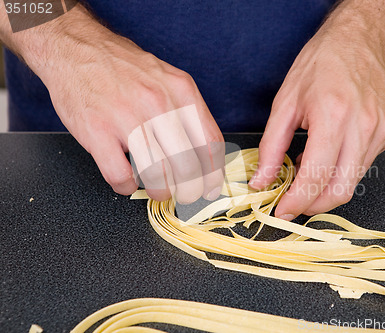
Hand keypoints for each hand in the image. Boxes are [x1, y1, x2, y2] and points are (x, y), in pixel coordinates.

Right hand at [19, 5, 224, 201]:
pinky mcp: (96, 131)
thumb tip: (204, 153)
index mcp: (181, 91)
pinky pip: (119, 175)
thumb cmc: (124, 68)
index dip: (213, 174)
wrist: (76, 48)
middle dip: (190, 190)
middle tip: (185, 196)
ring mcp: (126, 117)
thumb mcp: (168, 79)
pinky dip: (125, 187)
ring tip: (159, 190)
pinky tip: (126, 181)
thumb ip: (187, 112)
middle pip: (187, 165)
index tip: (210, 188)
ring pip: (157, 174)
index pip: (210, 143)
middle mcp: (158, 103)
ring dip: (161, 191)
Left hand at [249, 15, 384, 218]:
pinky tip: (326, 158)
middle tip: (293, 202)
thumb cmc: (322, 63)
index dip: (296, 201)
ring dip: (326, 189)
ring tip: (306, 172)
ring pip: (353, 182)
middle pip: (340, 190)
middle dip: (313, 206)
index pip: (316, 177)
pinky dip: (340, 172)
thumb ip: (272, 146)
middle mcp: (363, 127)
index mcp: (334, 116)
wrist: (362, 40)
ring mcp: (380, 132)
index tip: (282, 210)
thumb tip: (262, 180)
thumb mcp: (285, 102)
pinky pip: (363, 166)